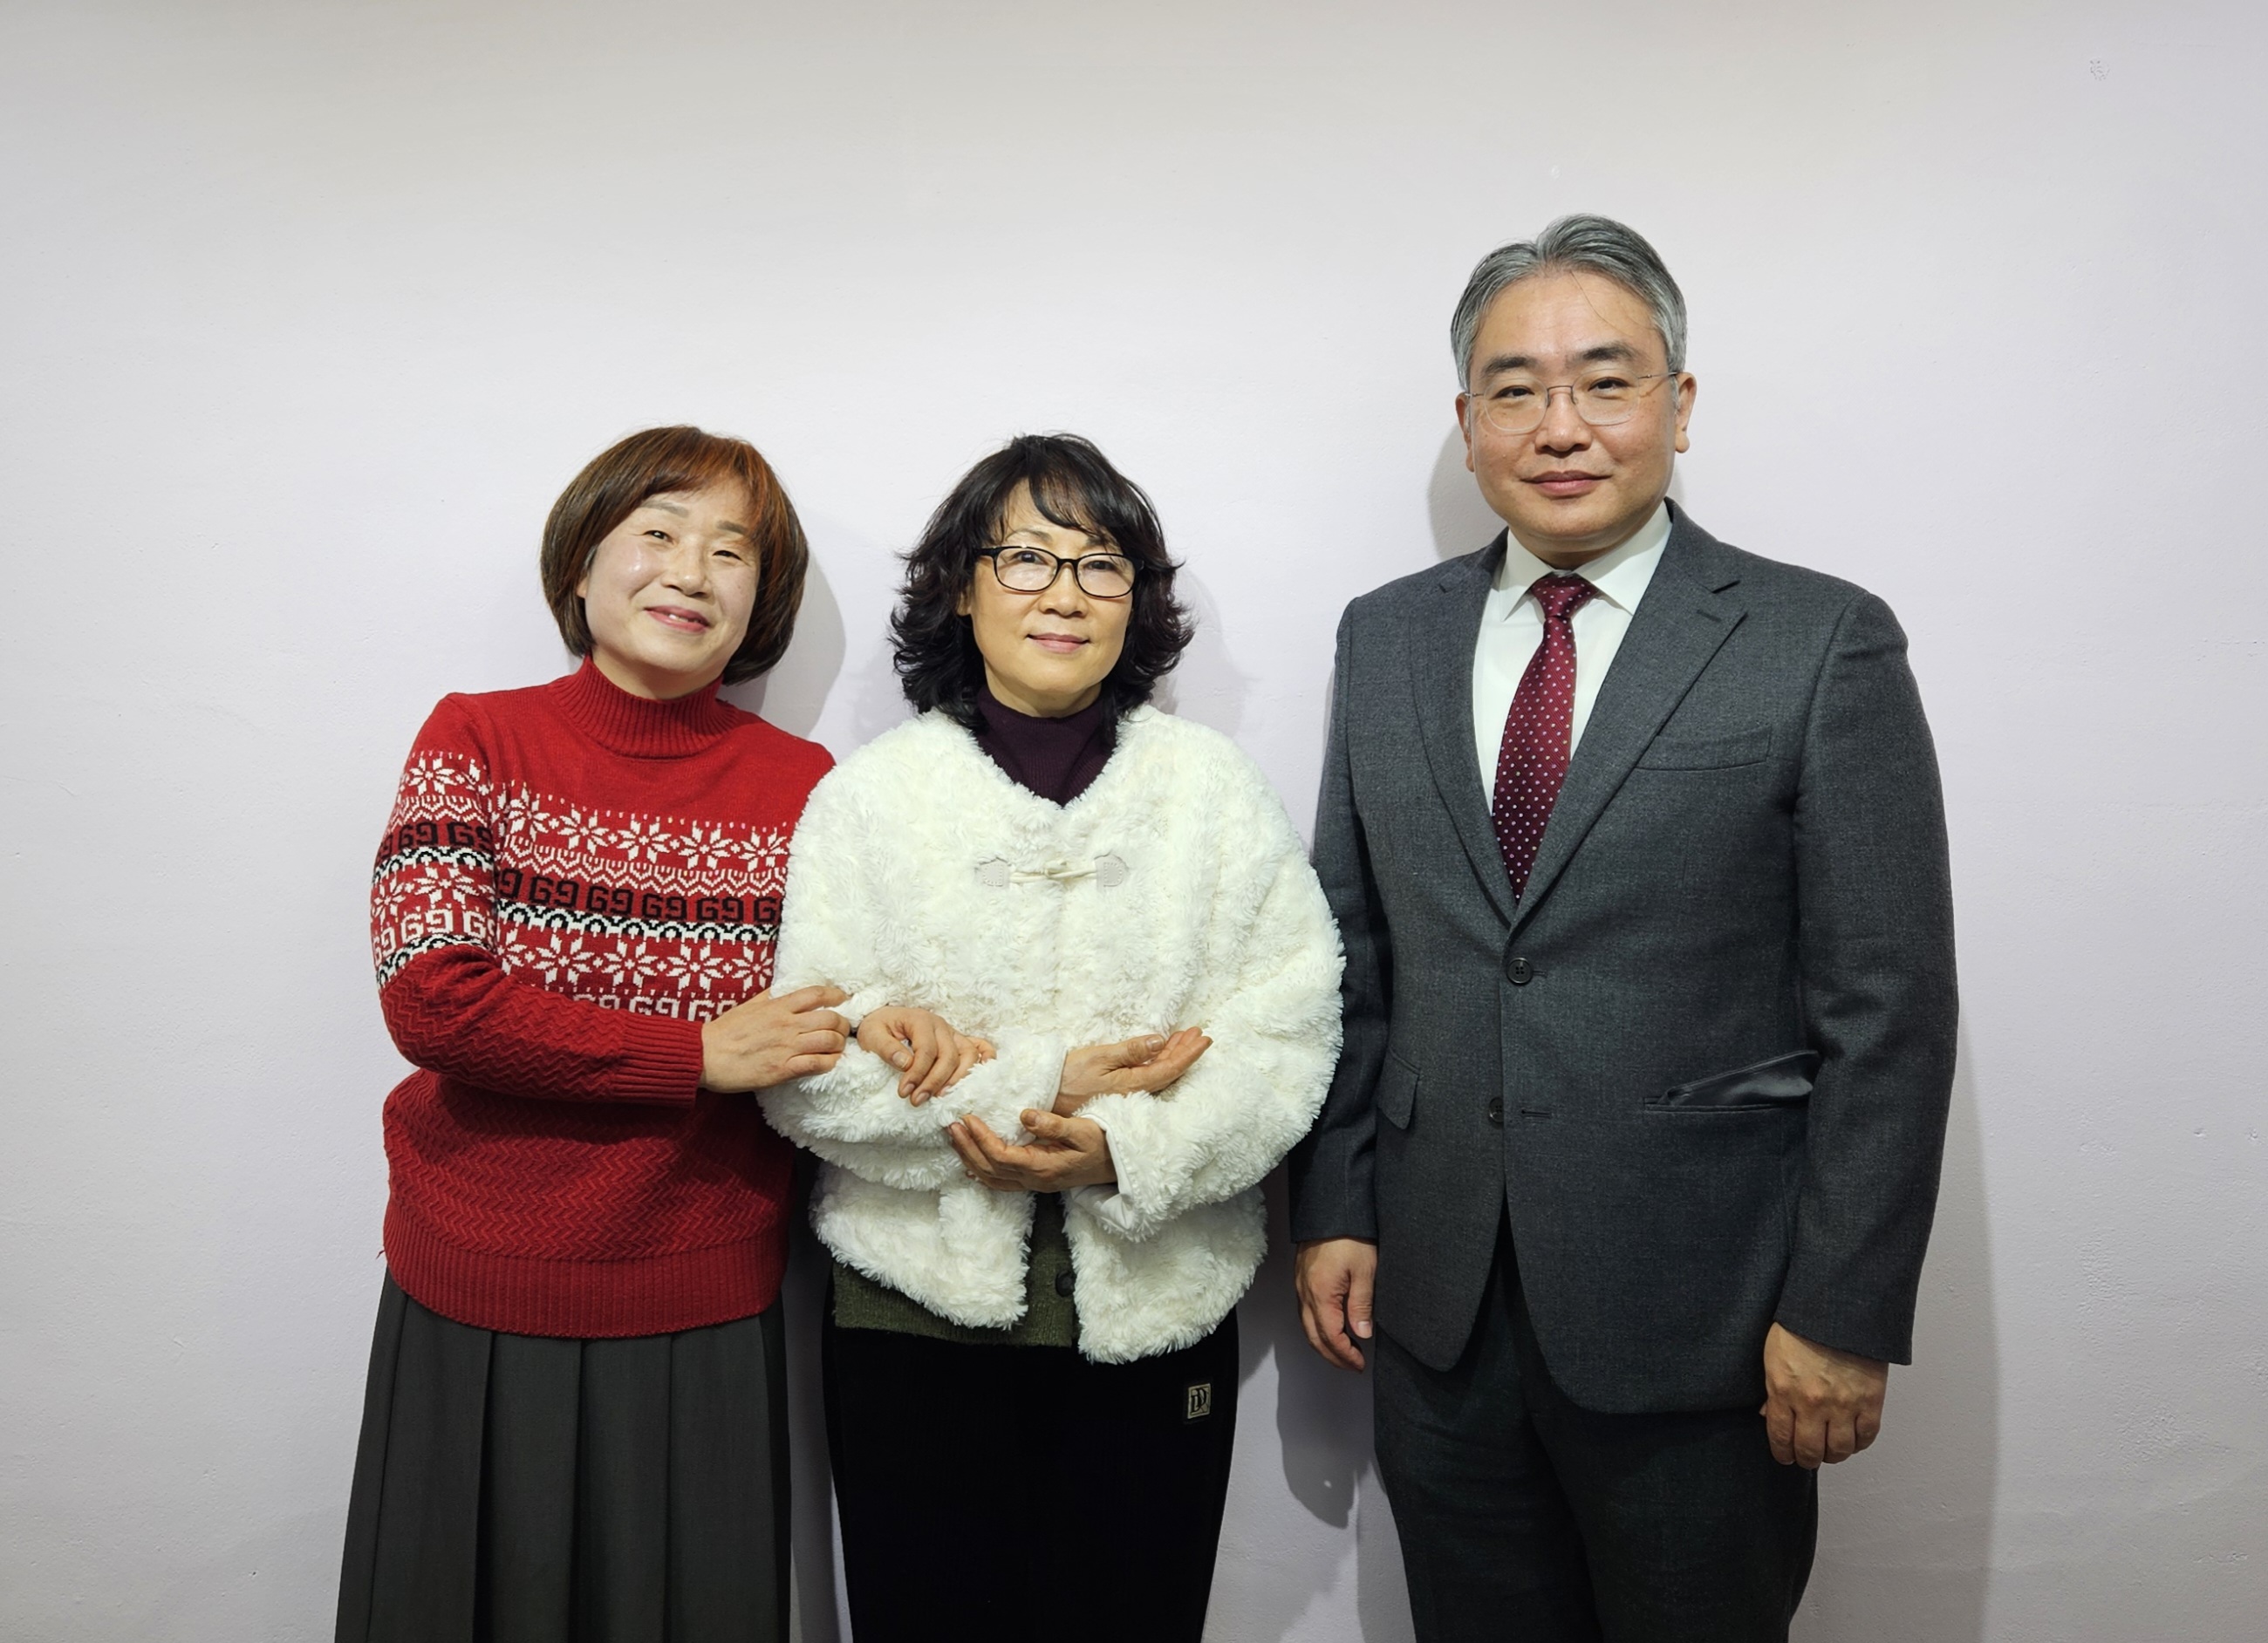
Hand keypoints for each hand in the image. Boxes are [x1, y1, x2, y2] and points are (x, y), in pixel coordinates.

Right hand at [699, 985, 848, 1091]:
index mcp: (778, 1006)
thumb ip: (773, 997)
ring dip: (838, 1045)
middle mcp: (786, 1024)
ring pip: (828, 1041)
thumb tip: (790, 990)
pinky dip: (829, 1063)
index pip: (817, 994)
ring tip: (836, 1048)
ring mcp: (785, 1047)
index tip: (843, 1001)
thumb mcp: (750, 1004)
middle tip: (842, 1029)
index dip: (837, 996)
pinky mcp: (782, 1069)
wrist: (704, 1055)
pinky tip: (828, 1063)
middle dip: (843, 1024)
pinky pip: (816, 1064)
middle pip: (831, 1018)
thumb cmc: (725, 1030)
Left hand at [857, 1007, 993, 1103]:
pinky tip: (979, 1075)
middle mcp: (940, 1025)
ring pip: (968, 1054)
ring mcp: (951, 1033)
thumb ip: (886, 1048)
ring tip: (941, 1096)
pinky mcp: (956, 1041)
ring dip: (957, 1078)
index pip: (926, 1050)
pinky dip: (985, 1059)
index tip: (904, 1093)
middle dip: (935, 1081)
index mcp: (920, 1020)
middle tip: (917, 1100)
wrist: (883, 1021)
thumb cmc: (878, 1028)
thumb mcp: (871, 1035)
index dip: (917, 1074)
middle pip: (949, 1055)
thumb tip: (906, 1063)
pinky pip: (978, 1047)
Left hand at [947, 1110, 1114, 1191]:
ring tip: (955, 1137)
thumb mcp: (1083, 1129)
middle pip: (989, 1169)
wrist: (1120, 1165)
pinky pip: (1001, 1183)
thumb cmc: (1103, 1144)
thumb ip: (1053, 1124)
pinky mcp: (1037, 1182)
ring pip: (991, 1178)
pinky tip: (971, 1163)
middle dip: (967, 1147)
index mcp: (1042, 1167)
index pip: (1000, 1156)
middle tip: (951, 1125)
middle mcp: (1034, 1180)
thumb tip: (1024, 1114)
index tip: (968, 1117)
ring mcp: (1035, 1184)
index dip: (980, 1138)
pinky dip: (982, 1172)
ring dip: (970, 1158)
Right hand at [1055, 1028, 1211, 1112]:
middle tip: (1197, 1034)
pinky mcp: (1115, 1091)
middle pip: (1167, 1071)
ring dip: (1171, 1054)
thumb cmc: (1068, 1076)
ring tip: (1182, 1038)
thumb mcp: (1098, 1058)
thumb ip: (1130, 1051)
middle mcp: (1133, 1092)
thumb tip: (1159, 1041)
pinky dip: (1156, 1060)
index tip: (1204, 1039)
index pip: (1170, 1069)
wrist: (1044, 1095)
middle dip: (1184, 1052)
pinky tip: (1157, 1053)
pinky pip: (1145, 1075)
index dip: (1189, 1055)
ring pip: (1157, 1073)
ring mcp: (1124, 1093)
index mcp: (1132, 1084)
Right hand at [1295, 1237, 1377, 1370]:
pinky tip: (1329, 1327)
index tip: (1358, 1364)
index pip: (1331, 1337)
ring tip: (1342, 1352)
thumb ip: (1361, 1306)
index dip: (1345, 1355)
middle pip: (1314, 1337)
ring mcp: (1301, 1286)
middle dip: (1332, 1356)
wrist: (1332, 1209)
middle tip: (1350, 1365)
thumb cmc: (1350, 1235)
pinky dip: (1316, 1328)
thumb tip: (1362, 1334)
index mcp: (1321, 1295)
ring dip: (1323, 1344)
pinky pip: (1304, 1312)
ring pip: (1306, 1326)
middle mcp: (1306, 1293)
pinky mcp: (1301, 1278)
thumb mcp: (1365, 1271)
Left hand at [1760, 1322, 1887, 1467]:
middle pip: (1810, 1451)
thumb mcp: (1773, 1354)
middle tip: (1807, 1456)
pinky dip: (1859, 1443)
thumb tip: (1768, 1415)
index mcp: (1784, 1391)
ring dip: (1833, 1455)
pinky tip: (1852, 1439)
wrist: (1840, 1307)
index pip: (1780, 1438)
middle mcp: (1813, 1403)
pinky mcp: (1871, 1400)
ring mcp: (1844, 1404)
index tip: (1785, 1456)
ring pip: (1839, 1450)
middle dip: (1806, 1458)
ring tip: (1829, 1449)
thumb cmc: (1802, 1325)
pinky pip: (1867, 1436)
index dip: (1782, 1453)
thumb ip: (1772, 1389)